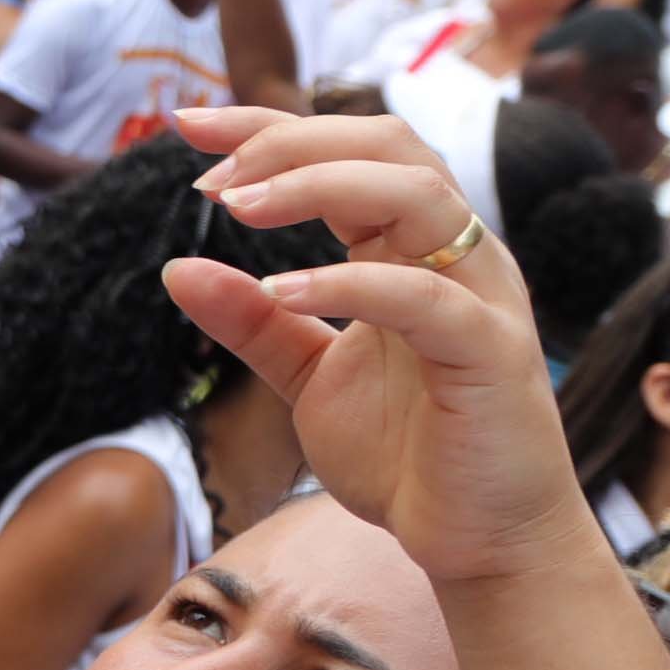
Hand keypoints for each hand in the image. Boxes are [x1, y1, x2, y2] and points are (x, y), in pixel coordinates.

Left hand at [163, 106, 574, 584]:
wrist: (479, 544)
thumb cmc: (408, 456)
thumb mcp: (308, 379)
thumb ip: (253, 323)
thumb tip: (177, 267)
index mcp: (414, 250)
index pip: (349, 153)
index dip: (269, 128)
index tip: (188, 125)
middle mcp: (457, 256)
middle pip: (389, 148)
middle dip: (292, 143)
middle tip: (211, 175)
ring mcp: (483, 298)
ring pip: (419, 195)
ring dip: (320, 187)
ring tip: (237, 208)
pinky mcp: (492, 353)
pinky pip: (426, 297)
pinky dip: (351, 282)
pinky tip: (282, 287)